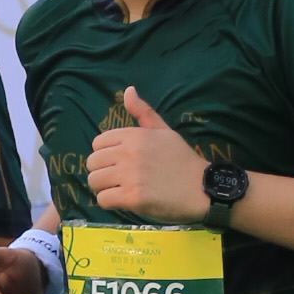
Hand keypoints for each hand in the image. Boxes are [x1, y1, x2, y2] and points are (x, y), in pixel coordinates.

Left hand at [81, 87, 211, 225]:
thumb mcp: (164, 130)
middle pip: (92, 163)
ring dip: (104, 188)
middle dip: (101, 171)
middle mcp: (128, 153)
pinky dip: (110, 202)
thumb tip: (128, 90)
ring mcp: (129, 176)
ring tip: (119, 190)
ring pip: (94, 181)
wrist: (202, 187)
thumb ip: (143, 112)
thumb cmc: (182, 159)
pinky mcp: (132, 198)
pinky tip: (123, 201)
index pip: (97, 143)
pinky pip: (103, 200)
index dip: (105, 154)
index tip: (117, 162)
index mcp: (133, 136)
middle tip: (117, 179)